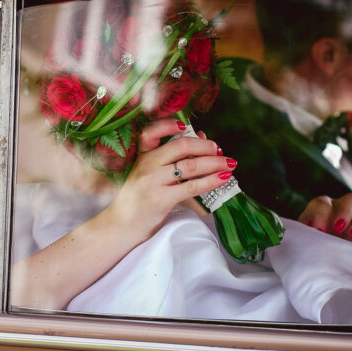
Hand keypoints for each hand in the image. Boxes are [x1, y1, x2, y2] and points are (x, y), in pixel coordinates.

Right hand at [106, 119, 233, 241]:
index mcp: (142, 155)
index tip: (186, 126)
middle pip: (180, 146)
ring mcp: (153, 181)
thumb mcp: (149, 174)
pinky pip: (192, 186)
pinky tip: (222, 179)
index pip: (152, 132)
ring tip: (229, 164)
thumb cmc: (138, 199)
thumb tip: (202, 137)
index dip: (169, 125)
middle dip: (205, 146)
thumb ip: (172, 158)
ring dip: (214, 163)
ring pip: (190, 166)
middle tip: (219, 149)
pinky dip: (211, 181)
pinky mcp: (161, 199)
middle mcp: (146, 164)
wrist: (121, 225)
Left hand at [299, 193, 351, 242]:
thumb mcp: (302, 236)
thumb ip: (305, 233)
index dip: (322, 215)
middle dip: (346, 212)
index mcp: (321, 206)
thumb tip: (309, 233)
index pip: (323, 203)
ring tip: (351, 236)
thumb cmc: (307, 241)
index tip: (319, 229)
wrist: (317, 251)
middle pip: (351, 199)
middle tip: (338, 228)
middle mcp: (340, 208)